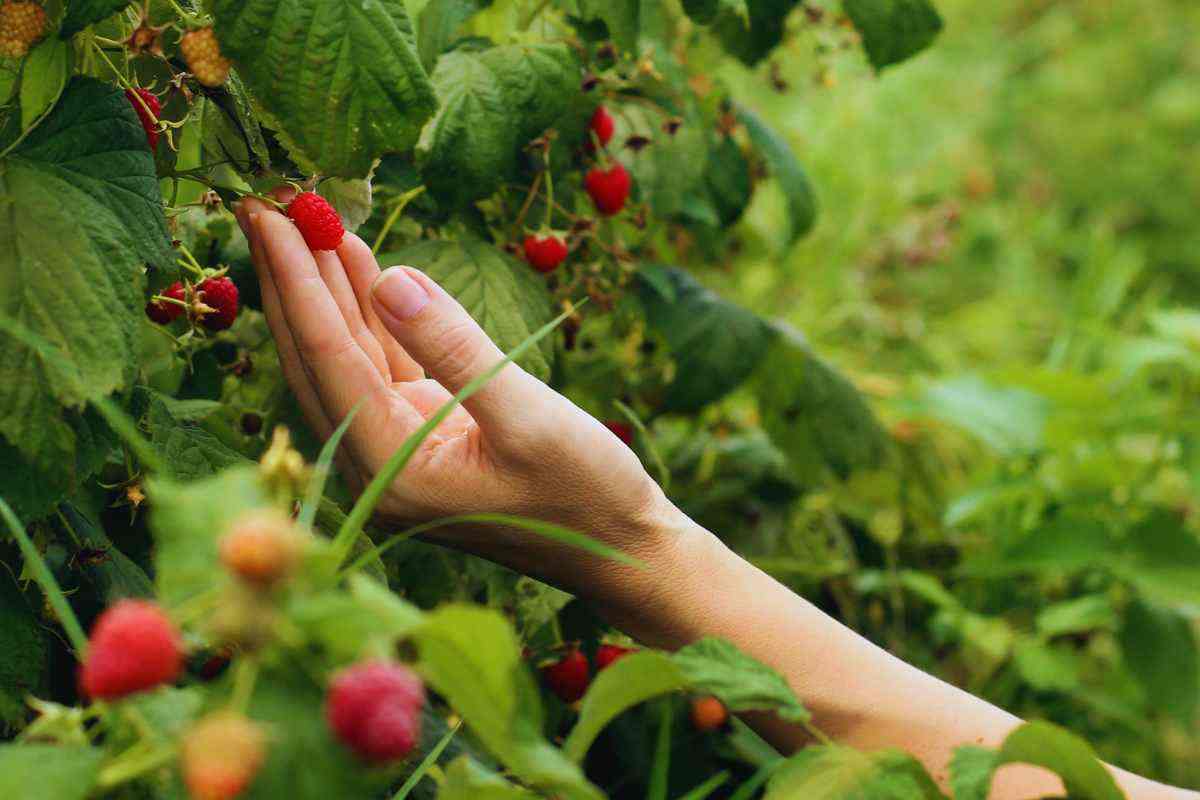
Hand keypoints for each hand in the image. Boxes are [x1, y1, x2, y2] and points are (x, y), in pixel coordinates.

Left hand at [233, 192, 685, 609]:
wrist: (617, 544)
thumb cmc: (585, 491)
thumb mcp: (529, 417)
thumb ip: (455, 350)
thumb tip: (390, 279)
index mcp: (391, 469)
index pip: (328, 360)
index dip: (298, 283)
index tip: (272, 216)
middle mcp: (376, 463)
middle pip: (315, 358)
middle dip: (291, 280)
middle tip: (264, 203)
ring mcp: (395, 447)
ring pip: (343, 357)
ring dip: (326, 290)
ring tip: (307, 218)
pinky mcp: (420, 432)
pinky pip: (380, 363)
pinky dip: (369, 312)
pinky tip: (358, 263)